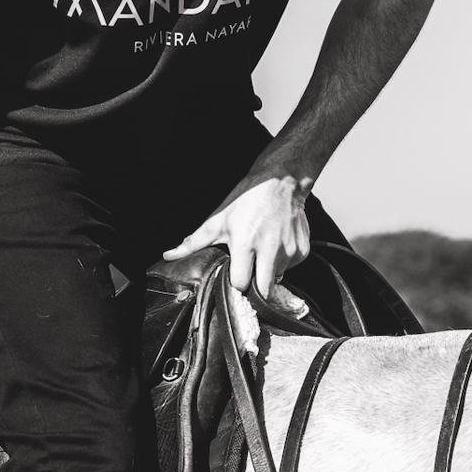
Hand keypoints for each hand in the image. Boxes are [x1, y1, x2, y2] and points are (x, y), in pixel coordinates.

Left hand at [163, 173, 311, 297]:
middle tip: (249, 269)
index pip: (240, 284)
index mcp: (246, 243)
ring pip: (277, 277)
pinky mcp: (303, 250)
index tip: (234, 274)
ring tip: (262, 249)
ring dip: (268, 269)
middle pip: (263, 290)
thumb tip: (168, 254)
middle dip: (254, 284)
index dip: (235, 281)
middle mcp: (270, 249)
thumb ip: (194, 241)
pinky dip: (283, 261)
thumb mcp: (218, 219)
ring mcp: (290, 250)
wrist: (281, 181)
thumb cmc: (247, 199)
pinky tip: (275, 244)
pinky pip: (290, 267)